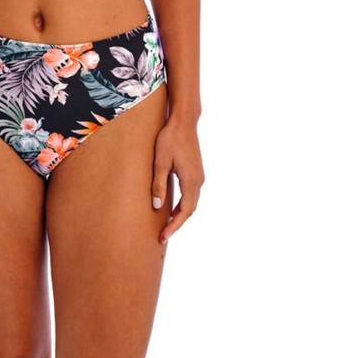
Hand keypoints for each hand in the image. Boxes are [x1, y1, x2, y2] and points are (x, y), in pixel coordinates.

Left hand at [151, 116, 204, 244]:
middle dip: (177, 224)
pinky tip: (173, 207)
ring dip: (180, 214)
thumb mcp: (160, 162)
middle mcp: (198, 181)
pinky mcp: (196, 171)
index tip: (163, 237)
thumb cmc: (170, 139)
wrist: (184, 121)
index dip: (174, 226)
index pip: (184, 211)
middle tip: (162, 235)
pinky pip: (191, 194)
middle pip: (190, 210)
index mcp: (191, 181)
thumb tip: (158, 207)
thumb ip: (159, 185)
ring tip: (167, 225)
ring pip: (192, 202)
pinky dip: (183, 204)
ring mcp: (199, 176)